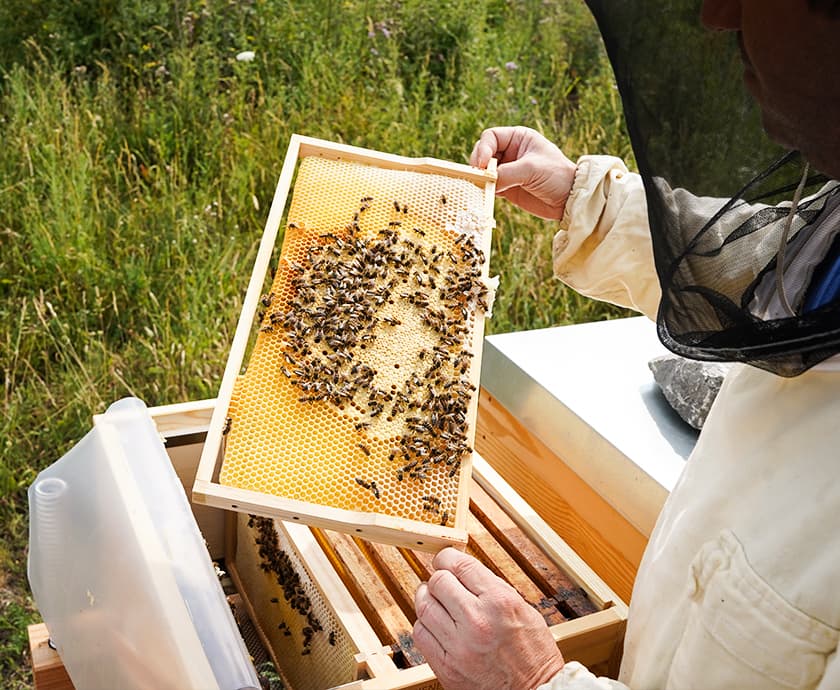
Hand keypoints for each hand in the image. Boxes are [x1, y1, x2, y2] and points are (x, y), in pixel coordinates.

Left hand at [414, 547, 564, 689]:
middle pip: (438, 582)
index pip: (460, 565)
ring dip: (427, 599)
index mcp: (499, 601)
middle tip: (442, 582)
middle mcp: (477, 620)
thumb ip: (491, 587)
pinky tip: (436, 624)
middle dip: (439, 578)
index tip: (444, 559)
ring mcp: (459, 645)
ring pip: (424, 606)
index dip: (447, 557)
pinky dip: (425, 624)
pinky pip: (420, 634)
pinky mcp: (447, 667)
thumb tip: (463, 570)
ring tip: (436, 601)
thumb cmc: (533, 653)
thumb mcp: (523, 609)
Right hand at [470, 126, 576, 219]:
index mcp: (518, 138)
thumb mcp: (531, 169)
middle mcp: (510, 152)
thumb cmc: (556, 175)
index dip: (483, 149)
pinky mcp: (506, 187)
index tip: (483, 164)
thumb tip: (484, 181)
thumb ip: (506, 173)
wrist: (569, 199)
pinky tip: (485, 195)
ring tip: (481, 187)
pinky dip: (484, 190)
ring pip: (484, 171)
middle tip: (480, 177)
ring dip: (480, 178)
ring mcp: (507, 170)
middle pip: (483, 153)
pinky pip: (489, 187)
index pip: (490, 137)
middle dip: (479, 164)